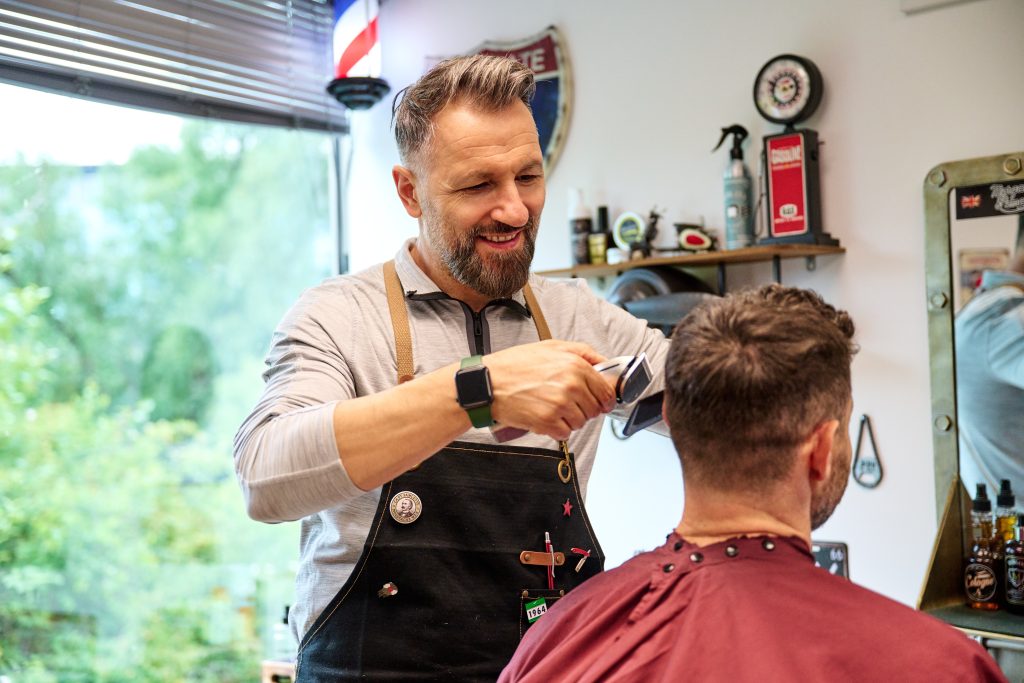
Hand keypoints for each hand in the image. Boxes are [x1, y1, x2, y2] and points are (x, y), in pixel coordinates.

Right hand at [484, 340, 617, 440]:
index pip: (606, 391)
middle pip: (595, 409)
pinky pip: (565, 433)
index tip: (601, 403)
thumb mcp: (551, 346)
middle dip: (584, 409)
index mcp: (575, 365)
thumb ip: (582, 352)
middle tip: (567, 403)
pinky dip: (556, 429)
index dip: (605, 399)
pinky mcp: (548, 422)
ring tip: (551, 408)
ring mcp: (560, 405)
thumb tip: (604, 362)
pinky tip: (544, 416)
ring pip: (581, 422)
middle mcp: (571, 385)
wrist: (487, 383)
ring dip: (570, 419)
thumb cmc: (514, 364)